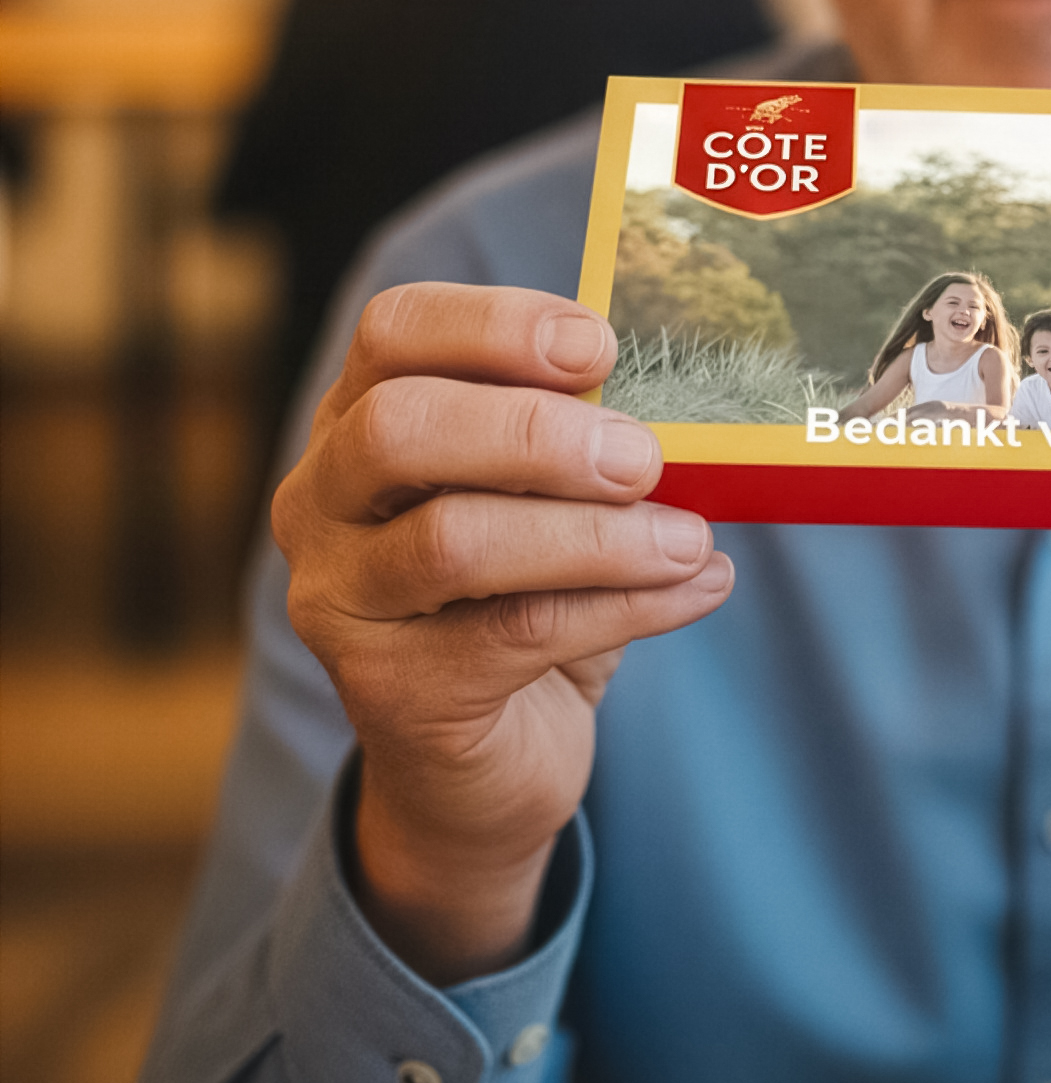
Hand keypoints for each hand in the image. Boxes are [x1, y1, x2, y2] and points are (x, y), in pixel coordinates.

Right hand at [272, 283, 733, 982]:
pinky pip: (515, 633)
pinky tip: (697, 588)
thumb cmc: (525, 591)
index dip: (495, 324)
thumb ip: (587, 441)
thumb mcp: (550, 498)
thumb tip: (697, 406)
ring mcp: (340, 601)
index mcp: (360, 417)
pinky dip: (626, 605)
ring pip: (454, 541)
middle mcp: (322, 500)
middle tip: (642, 457)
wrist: (487, 758)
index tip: (600, 345)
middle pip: (398, 428)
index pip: (394, 332)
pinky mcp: (390, 691)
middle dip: (534, 433)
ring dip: (595, 535)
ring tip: (689, 539)